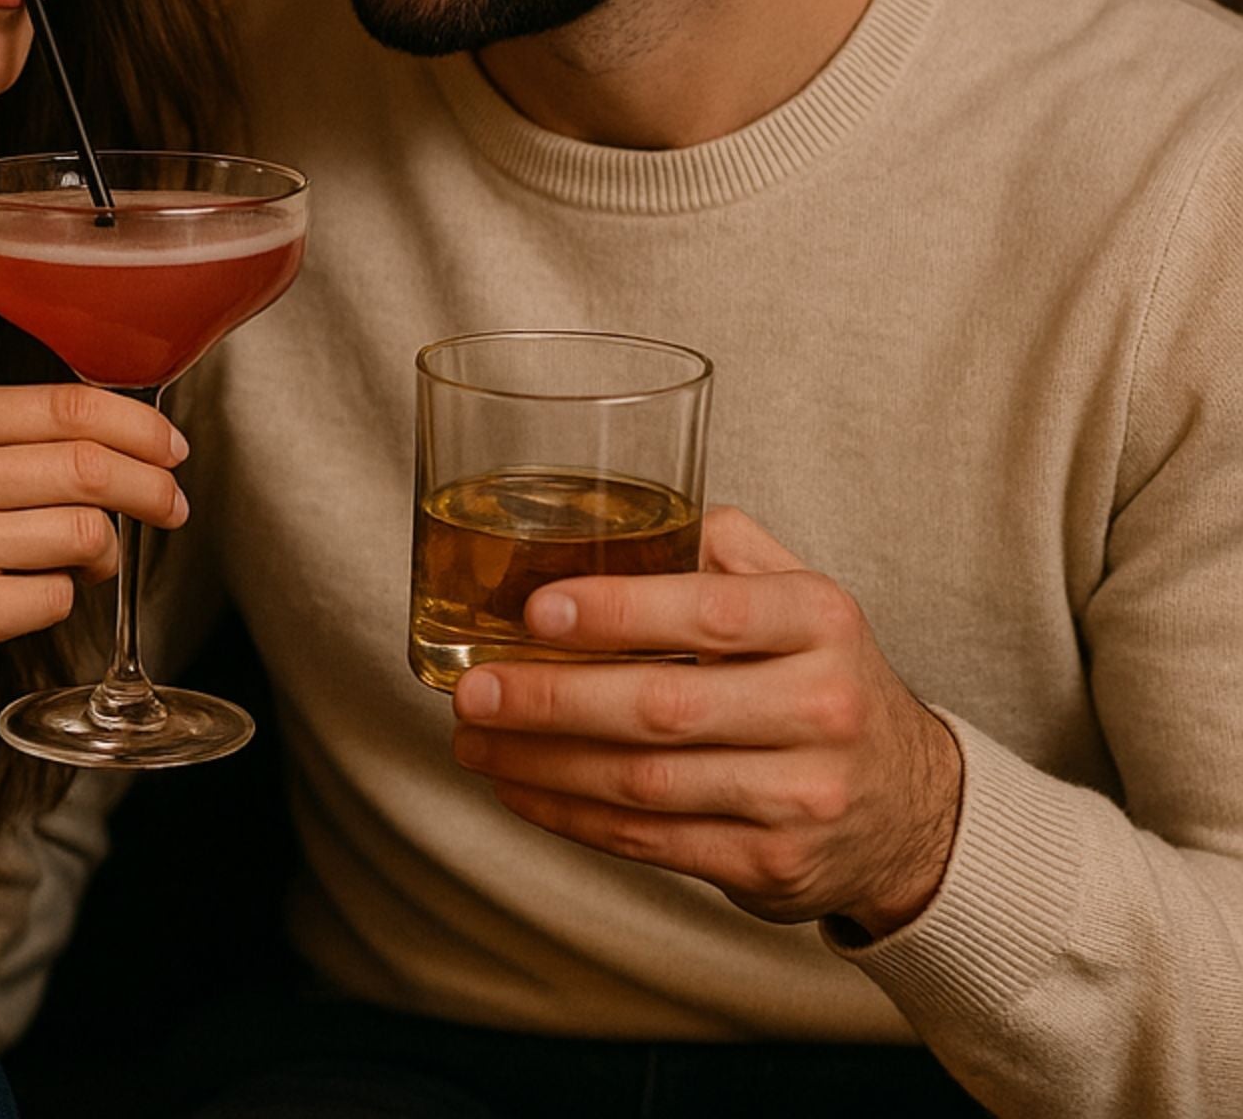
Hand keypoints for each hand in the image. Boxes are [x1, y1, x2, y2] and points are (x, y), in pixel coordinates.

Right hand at [0, 383, 187, 742]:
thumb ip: (8, 443)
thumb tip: (124, 441)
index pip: (67, 404)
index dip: (138, 426)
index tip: (172, 448)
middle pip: (88, 465)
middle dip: (151, 488)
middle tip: (172, 506)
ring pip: (84, 533)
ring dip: (106, 553)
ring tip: (90, 563)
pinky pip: (57, 598)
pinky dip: (62, 601)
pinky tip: (29, 599)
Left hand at [450, 506, 961, 937]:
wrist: (910, 804)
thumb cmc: (819, 674)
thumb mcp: (797, 592)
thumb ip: (717, 545)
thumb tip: (603, 518)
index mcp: (819, 621)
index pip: (711, 612)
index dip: (619, 612)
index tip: (535, 609)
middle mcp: (821, 709)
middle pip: (662, 708)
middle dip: (551, 699)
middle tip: (473, 689)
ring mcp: (801, 797)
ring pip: (645, 784)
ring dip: (543, 764)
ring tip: (474, 739)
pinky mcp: (773, 865)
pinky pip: (652, 843)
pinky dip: (572, 817)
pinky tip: (520, 788)